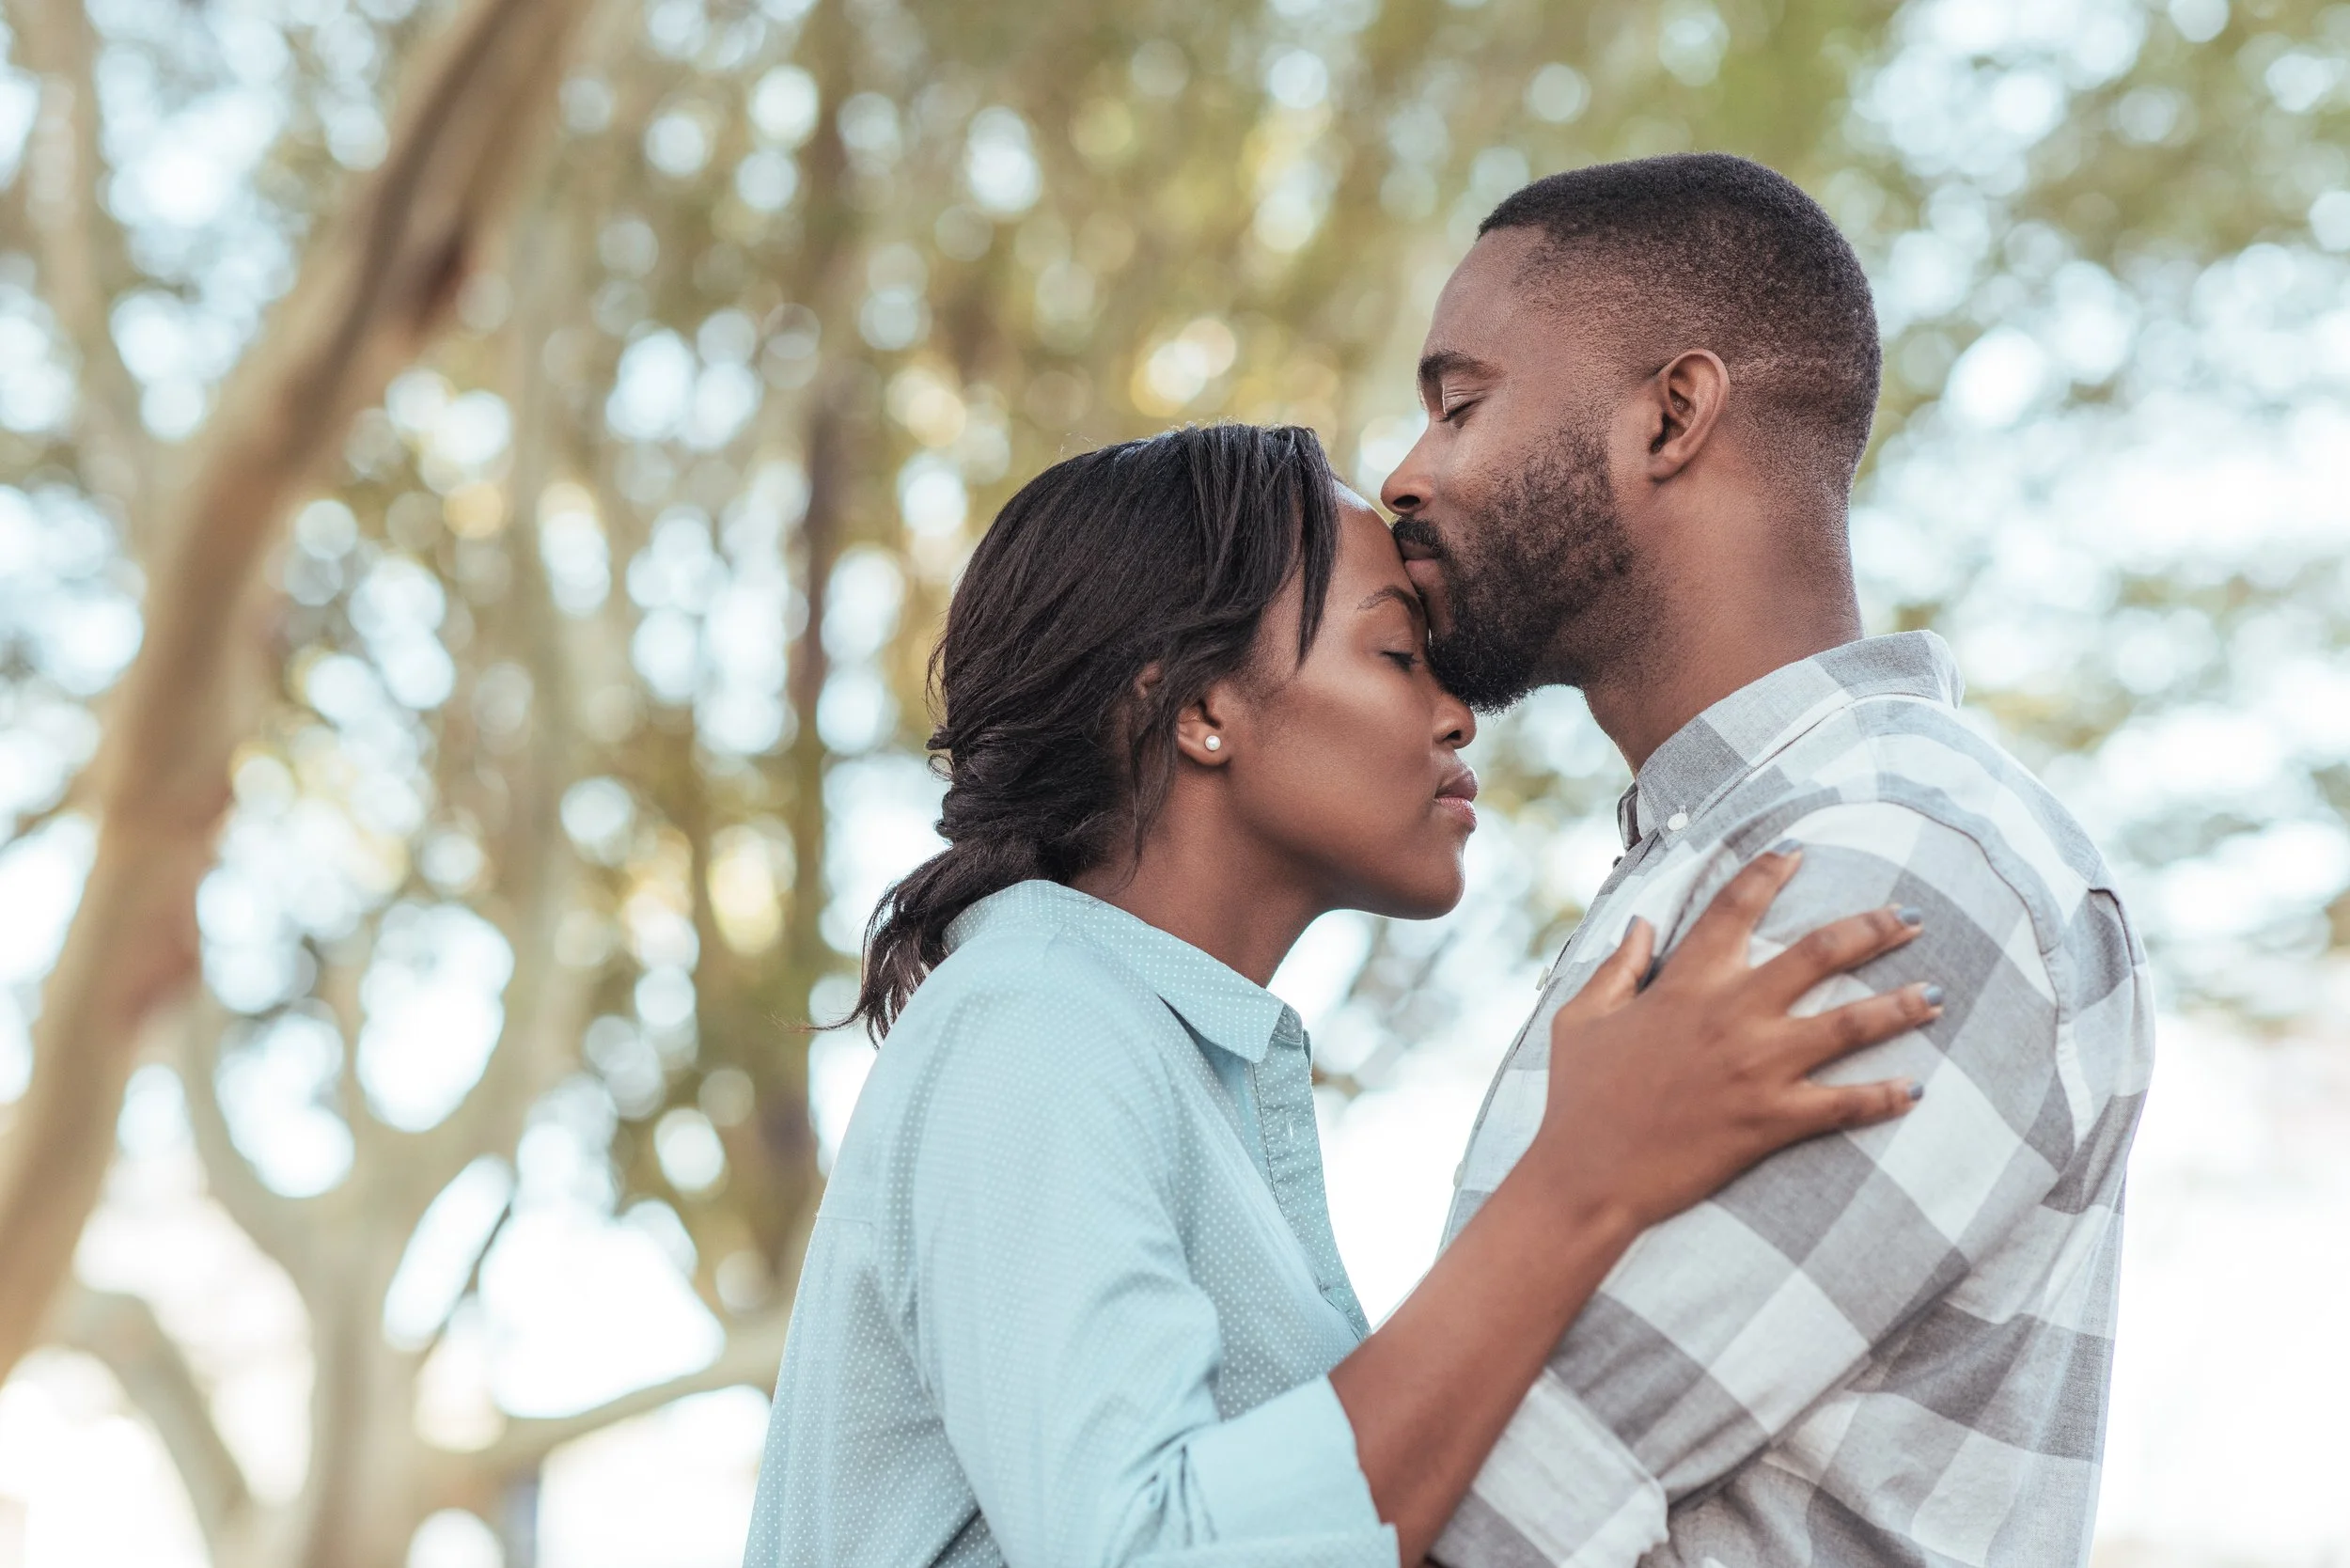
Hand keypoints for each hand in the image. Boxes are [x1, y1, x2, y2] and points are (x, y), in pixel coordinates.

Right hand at [1527, 845, 1938, 1232]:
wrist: (1586, 1177)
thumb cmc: (1577, 1099)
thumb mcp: (1581, 1019)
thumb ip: (1616, 967)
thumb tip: (1641, 923)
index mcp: (1683, 984)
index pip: (1733, 908)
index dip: (1767, 872)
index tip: (1797, 853)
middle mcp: (1729, 1014)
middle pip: (1818, 953)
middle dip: (1871, 929)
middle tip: (1910, 917)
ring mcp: (1755, 1068)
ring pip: (1848, 1024)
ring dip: (1899, 1006)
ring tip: (1936, 995)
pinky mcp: (1769, 1121)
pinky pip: (1842, 1104)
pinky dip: (1882, 1097)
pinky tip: (1914, 1090)